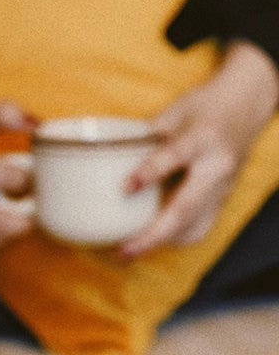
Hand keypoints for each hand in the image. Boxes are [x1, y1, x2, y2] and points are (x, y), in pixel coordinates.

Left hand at [121, 40, 278, 257]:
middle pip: (185, 209)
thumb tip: (108, 162)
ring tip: (131, 250)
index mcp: (203, 138)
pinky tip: (152, 238)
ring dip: (161, 241)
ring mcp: (222, 187)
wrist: (247, 104)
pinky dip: (175, 237)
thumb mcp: (174, 112)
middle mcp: (216, 167)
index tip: (125, 187)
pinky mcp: (222, 199)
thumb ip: (145, 138)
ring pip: (193, 226)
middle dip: (152, 235)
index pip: (176, 156)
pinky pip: (199, 226)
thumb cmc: (206, 105)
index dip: (149, 173)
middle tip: (124, 250)